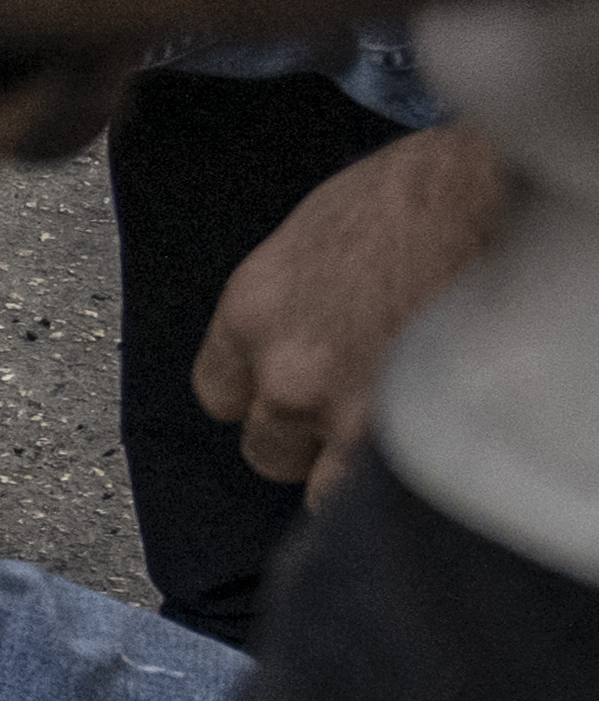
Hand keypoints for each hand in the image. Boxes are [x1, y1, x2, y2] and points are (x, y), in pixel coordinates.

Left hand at [196, 119, 500, 500]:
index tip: (284, 398)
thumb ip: (289, 308)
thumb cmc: (409, 198)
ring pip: (321, 492)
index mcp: (251, 313)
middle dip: (305, 442)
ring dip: (350, 474)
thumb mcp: (309, 243)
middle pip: (266, 450)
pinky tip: (418, 456)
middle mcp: (285, 372)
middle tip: (351, 417)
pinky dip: (395, 492)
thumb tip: (297, 339)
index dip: (258, 401)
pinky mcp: (410, 440)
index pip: (218, 397)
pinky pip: (380, 504)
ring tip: (390, 439)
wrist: (481, 197)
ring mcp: (348, 414)